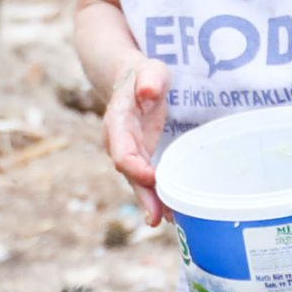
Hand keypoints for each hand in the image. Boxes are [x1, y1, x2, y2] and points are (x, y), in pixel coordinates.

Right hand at [103, 58, 170, 223]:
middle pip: (130, 175)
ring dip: (152, 203)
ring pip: (138, 183)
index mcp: (118, 123)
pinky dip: (159, 197)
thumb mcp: (149, 70)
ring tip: (169, 221)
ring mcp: (130, 154)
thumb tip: (147, 90)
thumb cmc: (145, 76)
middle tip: (157, 218)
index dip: (134, 167)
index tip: (151, 178)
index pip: (121, 151)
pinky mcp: (142, 160)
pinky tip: (173, 213)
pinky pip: (148, 181)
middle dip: (143, 197)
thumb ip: (148, 78)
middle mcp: (120, 144)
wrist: (133, 82)